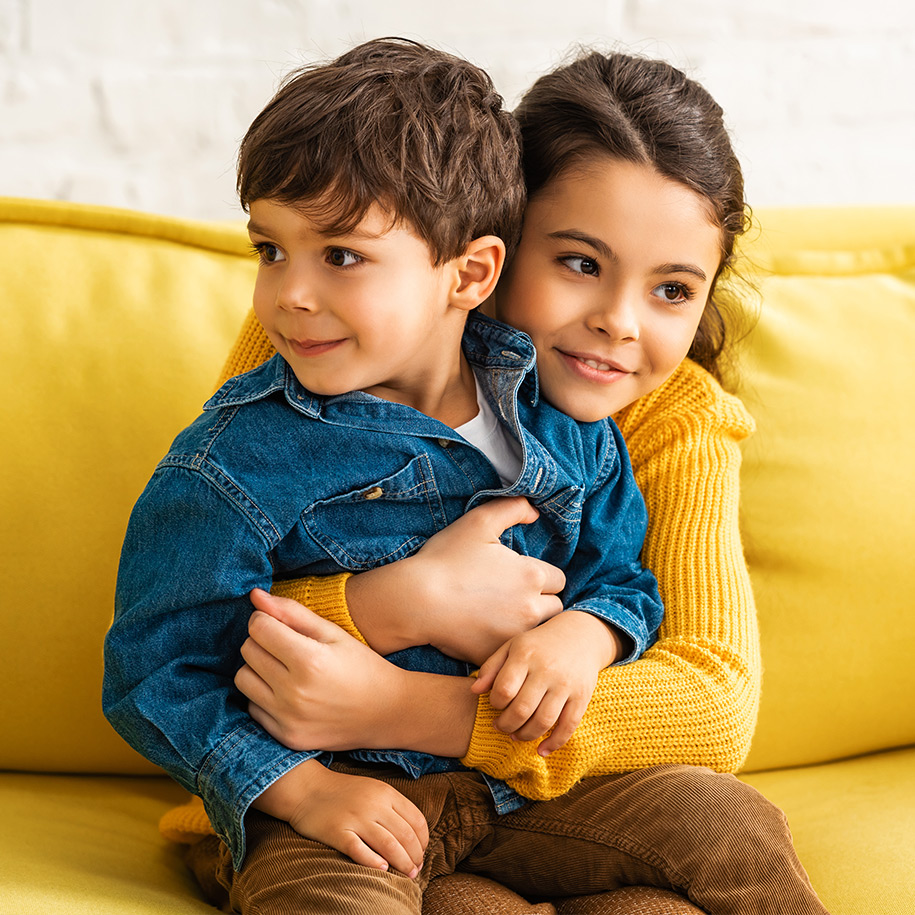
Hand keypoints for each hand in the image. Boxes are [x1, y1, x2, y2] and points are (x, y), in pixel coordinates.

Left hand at [235, 589, 410, 751]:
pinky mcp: (285, 736)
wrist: (386, 712)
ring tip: (282, 668)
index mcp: (309, 660)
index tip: (279, 623)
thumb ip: (292, 612)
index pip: (258, 628)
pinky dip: (263, 696)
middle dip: (262, 641)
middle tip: (285, 645)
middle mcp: (294, 692)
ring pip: (243, 680)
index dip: (265, 619)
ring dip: (257, 669)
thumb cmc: (361, 665)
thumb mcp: (333, 633)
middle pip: (248, 651)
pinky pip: (253, 708)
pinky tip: (287, 692)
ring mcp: (288, 718)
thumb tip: (255, 596)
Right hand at [255, 760, 427, 877]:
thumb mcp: (373, 789)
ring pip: (388, 845)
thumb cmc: (344, 792)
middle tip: (416, 869)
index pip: (416, 820)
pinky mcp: (337, 832)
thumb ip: (392, 806)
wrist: (308, 788)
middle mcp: (374, 804)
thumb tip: (414, 834)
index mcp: (386, 793)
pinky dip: (373, 862)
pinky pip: (359, 851)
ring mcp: (355, 818)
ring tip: (407, 875)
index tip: (421, 852)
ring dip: (402, 864)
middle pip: (405, 835)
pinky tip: (382, 869)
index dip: (423, 840)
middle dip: (415, 856)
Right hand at [347, 496, 565, 662]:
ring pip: (537, 632)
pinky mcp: (497, 655)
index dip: (540, 576)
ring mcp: (514, 636)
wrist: (414, 601)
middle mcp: (531, 609)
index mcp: (532, 575)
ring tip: (503, 616)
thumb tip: (536, 513)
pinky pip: (512, 652)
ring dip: (527, 625)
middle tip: (513, 597)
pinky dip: (505, 644)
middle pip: (555, 608)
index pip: (558, 579)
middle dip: (540, 602)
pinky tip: (486, 632)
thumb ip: (513, 507)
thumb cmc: (445, 559)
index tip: (519, 576)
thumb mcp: (479, 521)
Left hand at [471, 610, 621, 755]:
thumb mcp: (512, 647)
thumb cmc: (538, 644)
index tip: (495, 704)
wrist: (580, 635)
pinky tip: (541, 750)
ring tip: (516, 735)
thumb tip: (473, 691)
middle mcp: (547, 670)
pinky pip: (568, 726)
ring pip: (543, 721)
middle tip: (500, 726)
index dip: (495, 703)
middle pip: (522, 710)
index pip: (504, 689)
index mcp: (526, 655)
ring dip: (525, 735)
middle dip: (506, 725)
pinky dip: (554, 743)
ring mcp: (566, 684)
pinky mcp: (582, 696)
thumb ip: (491, 668)